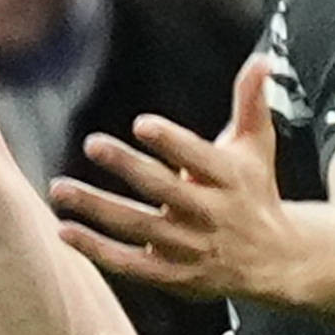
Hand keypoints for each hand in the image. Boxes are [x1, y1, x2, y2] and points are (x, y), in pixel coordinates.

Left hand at [56, 58, 306, 302]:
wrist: (275, 261)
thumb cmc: (255, 191)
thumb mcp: (257, 146)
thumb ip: (252, 101)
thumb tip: (261, 59)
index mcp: (229, 178)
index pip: (199, 157)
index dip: (171, 142)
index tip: (141, 124)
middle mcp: (209, 213)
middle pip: (163, 189)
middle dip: (127, 166)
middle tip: (92, 143)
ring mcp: (189, 248)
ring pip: (137, 227)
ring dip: (96, 208)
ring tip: (59, 188)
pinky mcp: (173, 276)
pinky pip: (129, 264)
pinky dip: (97, 251)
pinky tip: (65, 231)